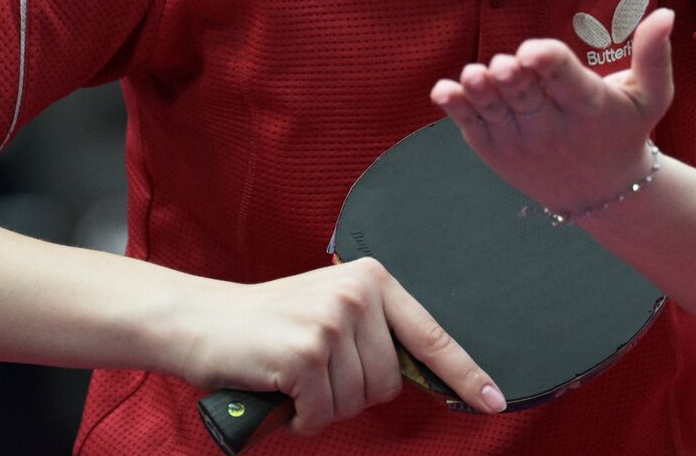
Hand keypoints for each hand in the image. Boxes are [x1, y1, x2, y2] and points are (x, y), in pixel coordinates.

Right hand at [173, 259, 503, 435]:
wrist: (200, 321)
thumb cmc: (267, 326)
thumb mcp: (331, 312)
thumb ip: (374, 334)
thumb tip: (425, 376)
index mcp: (373, 279)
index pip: (431, 334)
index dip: (464, 374)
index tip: (496, 400)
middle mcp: (358, 293)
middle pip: (389, 382)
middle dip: (351, 395)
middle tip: (312, 374)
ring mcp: (333, 319)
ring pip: (356, 401)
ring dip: (322, 407)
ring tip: (292, 378)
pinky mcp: (308, 351)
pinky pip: (324, 412)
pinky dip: (301, 416)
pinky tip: (280, 390)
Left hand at [430, 8, 675, 216]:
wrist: (602, 194)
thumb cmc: (624, 131)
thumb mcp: (649, 97)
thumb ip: (654, 55)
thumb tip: (666, 13)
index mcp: (588, 107)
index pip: (566, 82)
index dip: (549, 64)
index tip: (534, 50)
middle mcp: (551, 127)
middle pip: (526, 96)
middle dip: (513, 78)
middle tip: (506, 63)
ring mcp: (519, 140)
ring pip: (495, 111)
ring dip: (481, 93)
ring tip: (473, 76)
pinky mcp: (494, 148)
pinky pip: (471, 126)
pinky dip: (457, 109)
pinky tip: (444, 90)